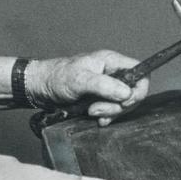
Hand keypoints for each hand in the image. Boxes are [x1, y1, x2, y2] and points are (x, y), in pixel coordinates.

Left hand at [29, 51, 149, 124]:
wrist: (40, 88)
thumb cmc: (56, 77)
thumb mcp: (80, 80)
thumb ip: (104, 85)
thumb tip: (126, 93)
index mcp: (111, 61)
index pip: (140, 72)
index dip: (138, 89)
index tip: (125, 101)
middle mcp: (112, 73)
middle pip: (133, 92)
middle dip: (118, 105)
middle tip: (98, 110)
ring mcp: (107, 87)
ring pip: (123, 103)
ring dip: (110, 112)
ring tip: (92, 112)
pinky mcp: (101, 99)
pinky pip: (113, 110)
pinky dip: (107, 117)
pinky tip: (97, 118)